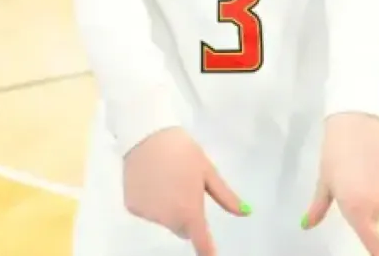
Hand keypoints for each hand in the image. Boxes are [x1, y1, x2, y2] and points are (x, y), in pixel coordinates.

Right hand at [123, 128, 248, 254]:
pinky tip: (151, 180)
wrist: (147, 134)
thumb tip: (246, 212)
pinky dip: (151, 202)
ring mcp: (148, 214)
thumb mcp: (208, 172)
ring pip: (164, 219)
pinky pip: (147, 211)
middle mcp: (168, 219)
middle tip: (185, 188)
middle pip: (182, 228)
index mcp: (189, 211)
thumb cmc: (184, 151)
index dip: (207, 252)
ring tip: (166, 178)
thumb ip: (226, 196)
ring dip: (168, 208)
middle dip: (186, 216)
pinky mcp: (132, 206)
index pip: (201, 242)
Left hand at [302, 113, 378, 255]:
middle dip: (366, 205)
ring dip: (378, 188)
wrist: (357, 117)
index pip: (372, 239)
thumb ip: (318, 207)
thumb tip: (306, 225)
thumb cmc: (334, 151)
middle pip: (375, 215)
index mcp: (357, 207)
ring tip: (366, 164)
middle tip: (354, 181)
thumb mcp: (324, 179)